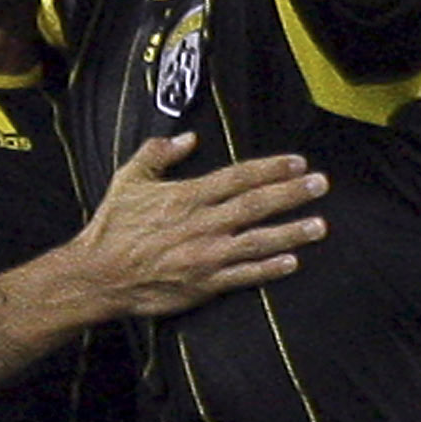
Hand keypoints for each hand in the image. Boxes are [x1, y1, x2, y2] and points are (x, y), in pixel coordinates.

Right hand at [70, 136, 327, 316]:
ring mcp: (206, 255)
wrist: (98, 275)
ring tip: (320, 225)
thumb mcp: (129, 179)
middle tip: (321, 184)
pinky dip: (269, 269)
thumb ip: (159, 154)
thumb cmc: (113, 227)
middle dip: (292, 193)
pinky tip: (292, 262)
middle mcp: (202, 223)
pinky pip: (243, 275)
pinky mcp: (204, 284)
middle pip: (256, 204)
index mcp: (187, 195)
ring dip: (292, 232)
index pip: (239, 176)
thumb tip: (188, 137)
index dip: (272, 168)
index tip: (297, 162)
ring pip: (258, 240)